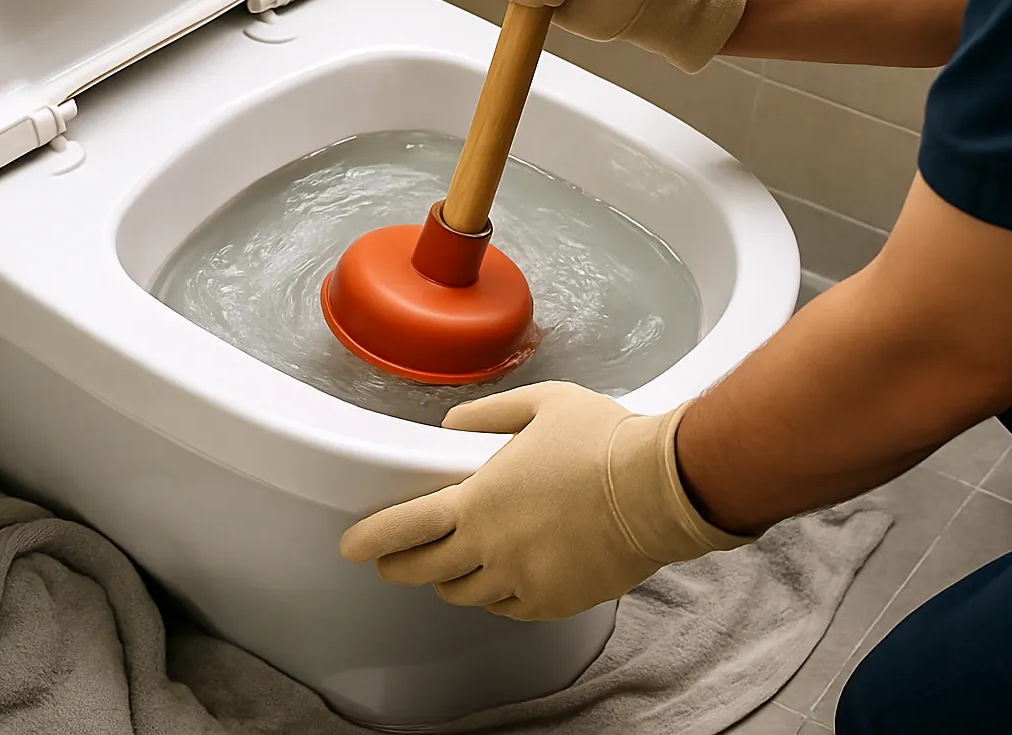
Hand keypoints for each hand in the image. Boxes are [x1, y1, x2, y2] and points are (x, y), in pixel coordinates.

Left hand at [339, 382, 751, 621]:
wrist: (659, 487)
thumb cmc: (603, 441)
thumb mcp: (540, 405)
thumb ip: (487, 415)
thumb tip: (451, 426)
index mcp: (480, 501)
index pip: (406, 528)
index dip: (372, 540)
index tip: (352, 547)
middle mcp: (492, 549)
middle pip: (426, 570)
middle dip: (402, 566)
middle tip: (394, 560)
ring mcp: (522, 580)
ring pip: (466, 594)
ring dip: (454, 578)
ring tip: (456, 562)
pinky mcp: (553, 602)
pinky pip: (509, 606)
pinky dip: (498, 593)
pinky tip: (505, 575)